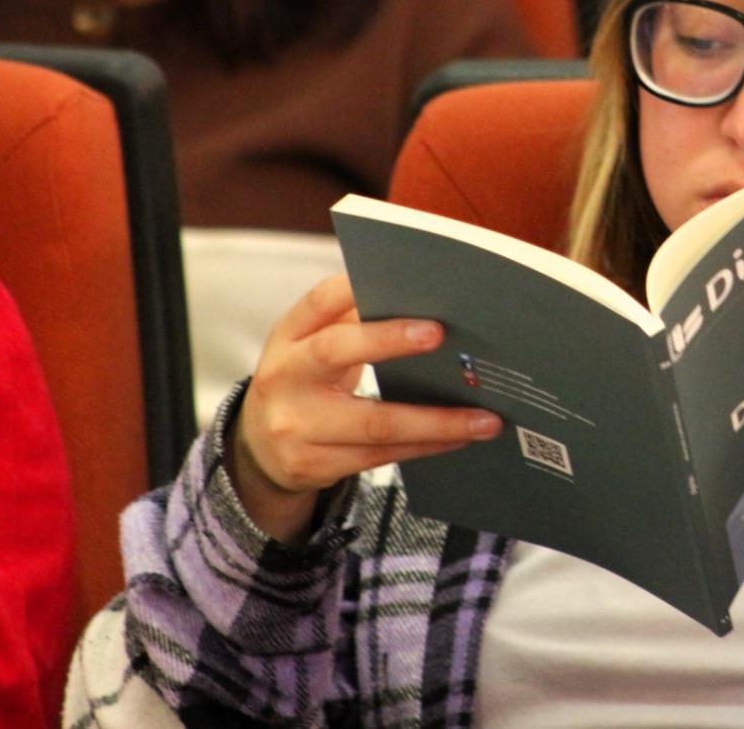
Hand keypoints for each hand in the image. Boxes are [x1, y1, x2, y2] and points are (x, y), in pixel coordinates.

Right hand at [228, 273, 501, 542]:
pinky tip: (460, 438)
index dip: (356, 288)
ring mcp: (295, 425)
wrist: (258, 447)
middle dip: (388, 340)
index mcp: (289, 336)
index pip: (318, 301)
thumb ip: (353, 321)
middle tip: (440, 333)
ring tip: (486, 417)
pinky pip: (381, 456)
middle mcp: (284, 376)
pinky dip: (426, 445)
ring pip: (375, 421)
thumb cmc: (307, 381)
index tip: (402, 279)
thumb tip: (427, 304)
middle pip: (335, 350)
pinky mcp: (312, 464)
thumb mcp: (313, 345)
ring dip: (438, 420)